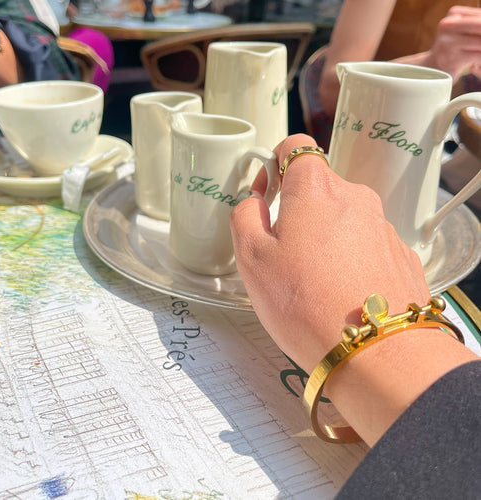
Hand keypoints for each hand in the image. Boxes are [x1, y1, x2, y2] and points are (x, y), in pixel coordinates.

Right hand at [230, 134, 429, 373]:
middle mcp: (355, 198)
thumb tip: (254, 203)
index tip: (267, 195)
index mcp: (316, 189)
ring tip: (313, 280)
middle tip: (283, 252)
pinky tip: (341, 291)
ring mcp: (382, 226)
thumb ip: (244, 216)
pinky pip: (365, 244)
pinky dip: (349, 258)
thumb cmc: (306, 305)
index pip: (296, 146)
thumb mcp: (251, 259)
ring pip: (342, 219)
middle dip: (297, 211)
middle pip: (319, 188)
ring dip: (323, 237)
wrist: (374, 352)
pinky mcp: (399, 254)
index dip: (275, 164)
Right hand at [427, 6, 480, 80]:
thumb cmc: (454, 49)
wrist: (431, 70)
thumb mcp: (464, 30)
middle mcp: (448, 26)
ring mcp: (447, 43)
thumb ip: (477, 24)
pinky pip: (479, 56)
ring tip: (478, 53)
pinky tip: (477, 64)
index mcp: (453, 14)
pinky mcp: (451, 59)